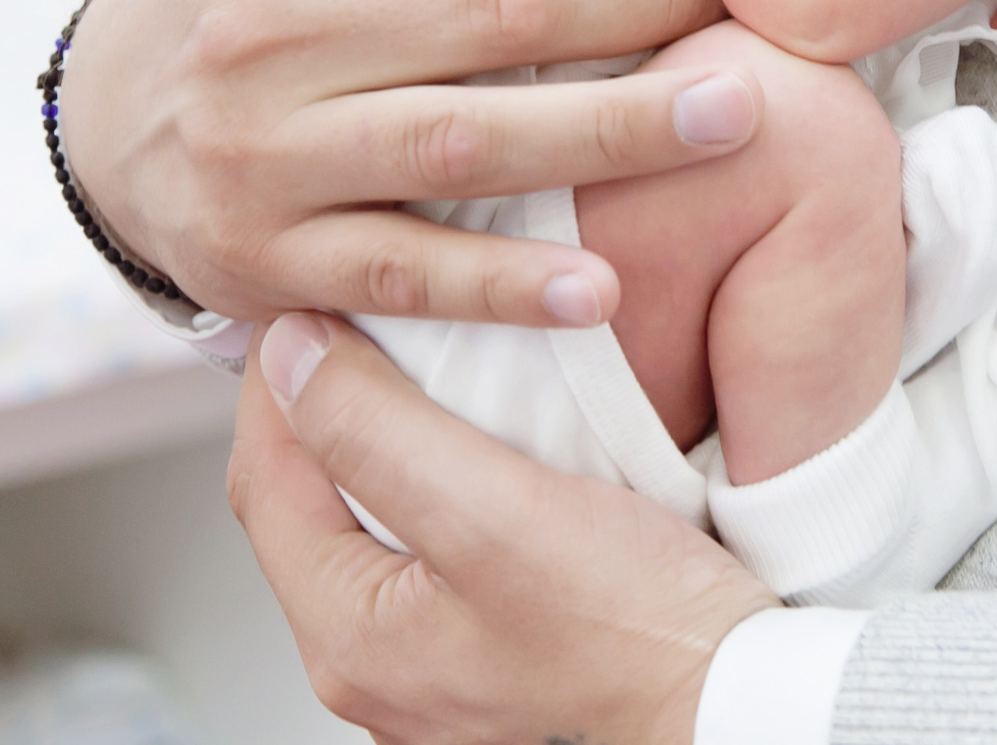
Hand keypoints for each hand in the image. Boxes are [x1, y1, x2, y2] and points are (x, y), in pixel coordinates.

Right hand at [57, 0, 764, 327]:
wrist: (100, 123)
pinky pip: (406, 270)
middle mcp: (257, 30)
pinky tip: (602, 289)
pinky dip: (504, 287)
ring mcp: (259, 154)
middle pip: (495, 9)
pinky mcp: (265, 260)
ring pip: (468, 138)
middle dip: (645, 0)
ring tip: (738, 114)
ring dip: (616, 133)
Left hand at [232, 314, 774, 744]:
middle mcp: (372, 662)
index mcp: (350, 637)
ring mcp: (430, 660)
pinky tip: (477, 435)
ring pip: (369, 520)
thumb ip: (377, 432)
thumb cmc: (634, 628)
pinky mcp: (489, 644)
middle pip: (308, 503)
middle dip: (322, 404)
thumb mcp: (494, 510)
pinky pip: (429, 544)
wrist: (734, 698)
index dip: (279, 376)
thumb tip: (290, 358)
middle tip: (355, 317)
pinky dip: (436, 476)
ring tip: (413, 360)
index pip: (263, 479)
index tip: (313, 298)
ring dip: (381, 435)